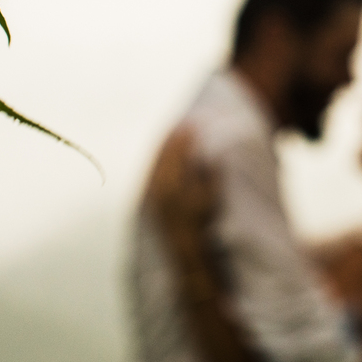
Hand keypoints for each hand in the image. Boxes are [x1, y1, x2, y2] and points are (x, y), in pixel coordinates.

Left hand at [146, 127, 218, 241]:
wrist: (182, 239)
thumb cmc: (201, 217)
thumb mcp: (211, 196)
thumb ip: (211, 174)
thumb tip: (211, 154)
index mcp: (174, 180)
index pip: (178, 151)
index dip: (186, 136)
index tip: (193, 123)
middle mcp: (160, 181)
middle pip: (165, 151)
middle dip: (174, 135)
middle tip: (183, 122)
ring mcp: (153, 186)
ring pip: (156, 157)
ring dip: (165, 143)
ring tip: (174, 131)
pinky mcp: (151, 191)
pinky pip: (153, 166)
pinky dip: (159, 155)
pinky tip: (164, 150)